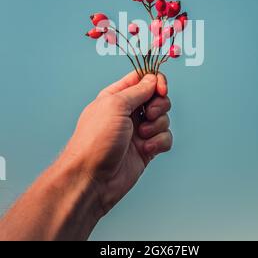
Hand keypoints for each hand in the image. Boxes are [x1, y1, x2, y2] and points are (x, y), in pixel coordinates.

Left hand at [64, 72, 172, 215]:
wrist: (92, 178)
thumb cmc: (95, 141)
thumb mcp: (115, 105)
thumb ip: (138, 90)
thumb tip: (153, 79)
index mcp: (117, 96)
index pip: (142, 78)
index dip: (156, 81)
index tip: (161, 90)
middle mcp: (128, 112)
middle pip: (157, 98)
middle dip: (159, 106)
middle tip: (148, 114)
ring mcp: (138, 131)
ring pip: (163, 118)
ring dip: (157, 126)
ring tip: (141, 136)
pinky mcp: (146, 148)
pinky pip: (165, 138)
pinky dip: (159, 142)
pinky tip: (146, 149)